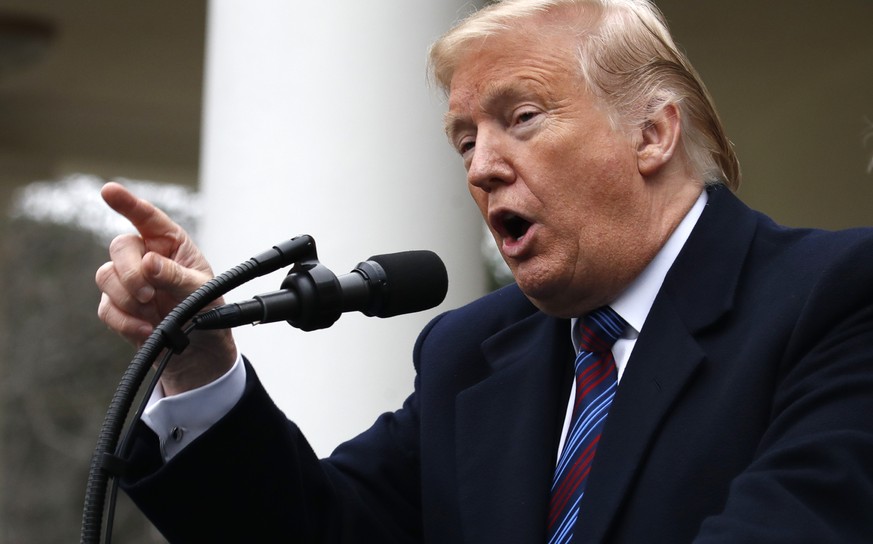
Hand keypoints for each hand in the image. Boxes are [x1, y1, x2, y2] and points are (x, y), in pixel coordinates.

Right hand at [95, 181, 236, 394]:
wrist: (200, 352)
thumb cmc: (208, 314)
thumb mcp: (201, 293)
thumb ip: (175, 277)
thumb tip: (148, 263)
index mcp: (171, 245)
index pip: (148, 218)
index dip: (128, 203)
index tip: (109, 190)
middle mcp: (146, 257)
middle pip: (119, 247)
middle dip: (131, 272)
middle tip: (149, 295)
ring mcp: (129, 282)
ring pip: (106, 276)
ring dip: (128, 299)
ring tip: (153, 314)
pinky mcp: (118, 308)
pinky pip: (106, 309)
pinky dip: (125, 322)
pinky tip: (146, 330)